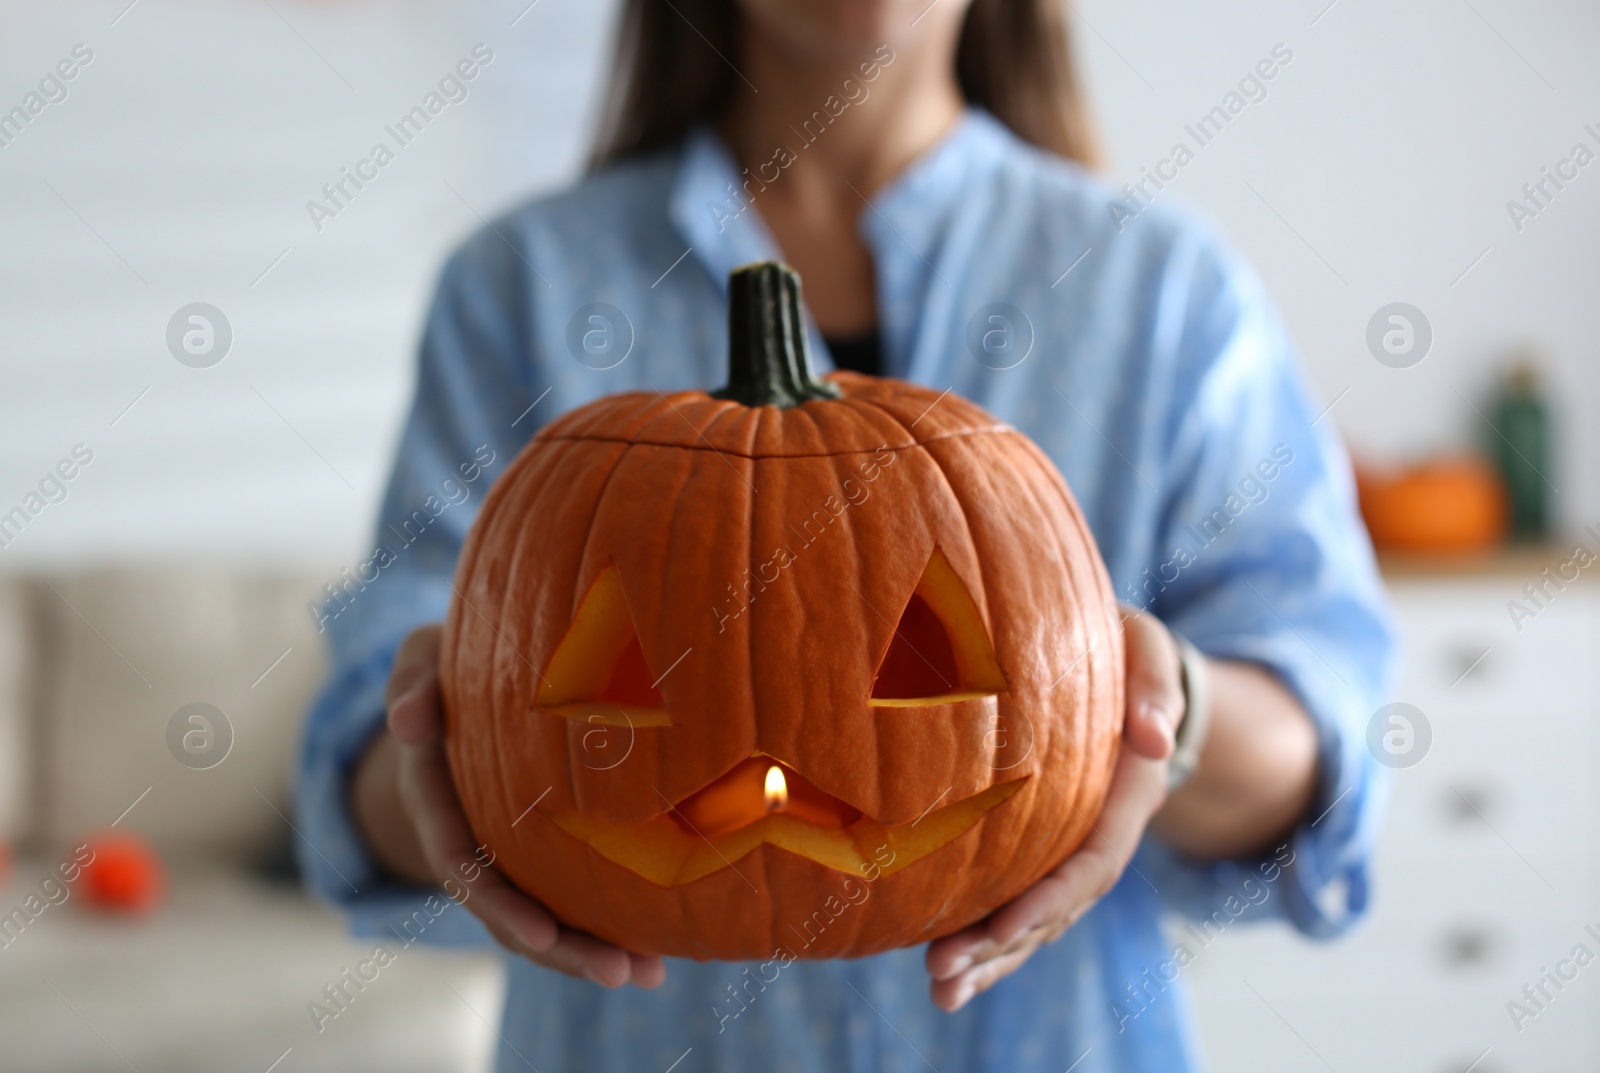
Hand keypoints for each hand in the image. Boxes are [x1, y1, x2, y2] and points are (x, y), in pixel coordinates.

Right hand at [353, 624, 665, 988]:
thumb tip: (408, 721)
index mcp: (438, 799)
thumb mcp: (422, 660)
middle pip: (509, 911)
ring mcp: (510, 851)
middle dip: (560, 948)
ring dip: (591, 953)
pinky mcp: (546, 850)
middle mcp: (473, 838)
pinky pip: (572, 898)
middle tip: (615, 972)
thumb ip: (413, 683)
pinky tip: (656, 958)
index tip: (538, 932)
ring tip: (647, 974)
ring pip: (544, 917)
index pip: (463, 861)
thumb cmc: (451, 664)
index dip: (497, 902)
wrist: (472, 679)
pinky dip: (610, 929)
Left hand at [925, 609, 1184, 1010]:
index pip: (1092, 861)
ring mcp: (1072, 844)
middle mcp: (1101, 831)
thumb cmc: (1124, 648)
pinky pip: (1014, 896)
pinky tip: (939, 962)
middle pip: (1058, 907)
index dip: (1049, 899)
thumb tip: (1153, 739)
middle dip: (1003, 946)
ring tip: (940, 990)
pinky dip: (982, 933)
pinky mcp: (1041, 844)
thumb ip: (1154, 688)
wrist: (1122, 662)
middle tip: (945, 975)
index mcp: (1129, 792)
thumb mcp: (1146, 651)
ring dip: (990, 958)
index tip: (1002, 929)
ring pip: (1035, 916)